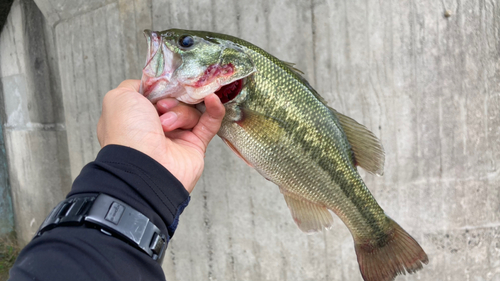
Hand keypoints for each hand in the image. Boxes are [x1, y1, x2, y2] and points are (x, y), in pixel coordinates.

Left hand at [97, 80, 224, 192]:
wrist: (144, 168)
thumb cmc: (128, 134)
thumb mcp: (119, 98)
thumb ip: (132, 86)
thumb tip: (149, 85)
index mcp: (136, 117)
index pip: (155, 94)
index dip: (159, 89)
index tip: (159, 88)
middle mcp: (155, 127)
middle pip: (175, 100)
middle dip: (170, 101)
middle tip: (161, 109)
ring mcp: (176, 137)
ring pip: (190, 110)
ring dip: (182, 113)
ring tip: (168, 126)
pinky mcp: (196, 145)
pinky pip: (210, 122)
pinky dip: (214, 110)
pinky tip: (212, 99)